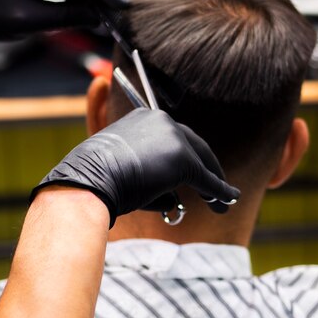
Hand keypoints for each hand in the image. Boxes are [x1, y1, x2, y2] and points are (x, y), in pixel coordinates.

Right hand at [30, 109, 239, 227]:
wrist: (89, 181)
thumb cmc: (98, 179)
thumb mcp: (123, 168)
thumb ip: (150, 175)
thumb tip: (172, 200)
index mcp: (145, 117)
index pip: (175, 136)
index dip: (189, 155)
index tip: (196, 170)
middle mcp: (163, 121)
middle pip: (195, 145)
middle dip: (208, 168)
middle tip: (217, 186)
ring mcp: (174, 138)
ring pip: (201, 163)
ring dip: (214, 183)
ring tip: (222, 200)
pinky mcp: (182, 159)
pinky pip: (205, 179)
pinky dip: (218, 191)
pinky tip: (227, 200)